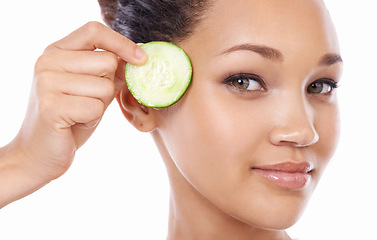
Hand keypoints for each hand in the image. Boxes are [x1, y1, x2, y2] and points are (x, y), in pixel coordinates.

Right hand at [12, 21, 145, 184]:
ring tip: (79, 113)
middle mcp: (48, 61)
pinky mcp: (51, 106)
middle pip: (107, 61)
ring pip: (105, 86)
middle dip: (108, 86)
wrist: (40, 152)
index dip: (122, 43)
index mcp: (57, 51)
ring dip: (100, 105)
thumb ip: (110, 70)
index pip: (94, 31)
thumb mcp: (92, 87)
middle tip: (87, 101)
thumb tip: (139, 54)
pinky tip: (75, 123)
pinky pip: (96, 107)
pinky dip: (92, 119)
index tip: (141, 59)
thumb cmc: (71, 118)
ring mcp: (46, 82)